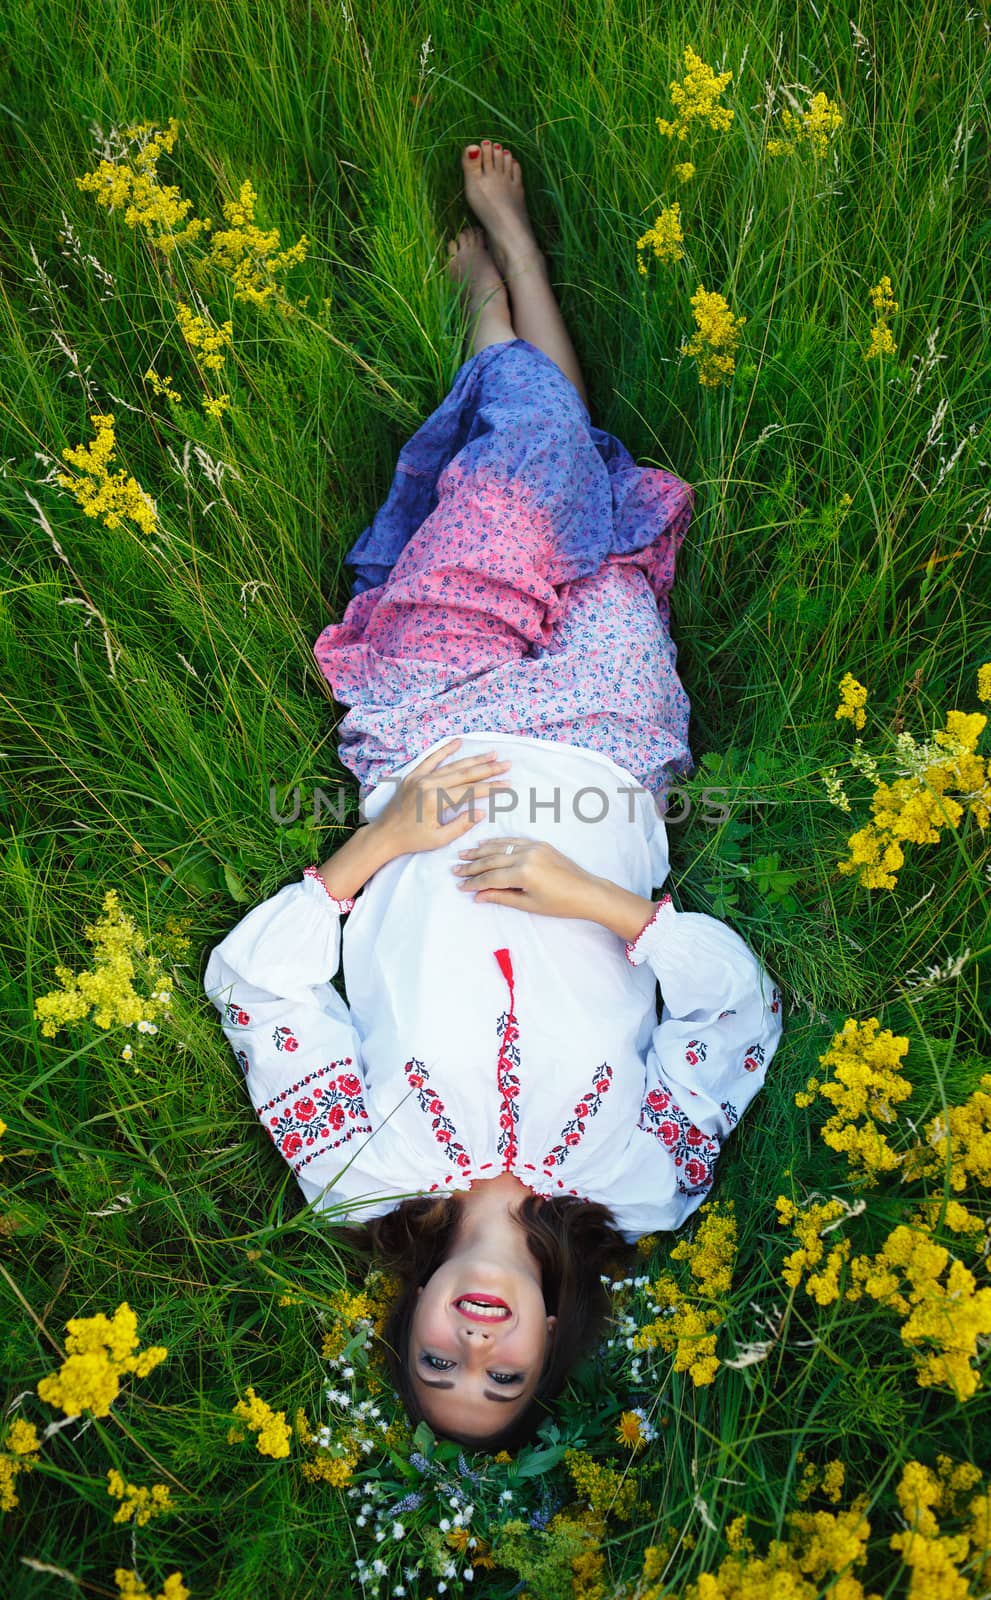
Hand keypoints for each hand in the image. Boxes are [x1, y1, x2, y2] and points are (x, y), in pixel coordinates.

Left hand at [373, 738, 512, 856]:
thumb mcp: (439, 839)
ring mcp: (419, 777)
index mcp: (435, 801)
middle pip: (464, 774)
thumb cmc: (412, 840)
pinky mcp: (413, 775)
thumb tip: (482, 811)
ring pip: (452, 766)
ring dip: (473, 760)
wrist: (384, 834)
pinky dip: (444, 750)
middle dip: (488, 769)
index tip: (507, 784)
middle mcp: (428, 784)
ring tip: (492, 755)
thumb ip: (461, 825)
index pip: (470, 791)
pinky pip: (431, 759)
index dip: (491, 788)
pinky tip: (458, 742)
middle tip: (506, 764)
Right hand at [451, 835, 598, 919]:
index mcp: (524, 873)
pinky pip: (513, 841)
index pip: (491, 877)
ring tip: (463, 854)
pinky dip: (497, 843)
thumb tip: (478, 896)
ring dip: (480, 851)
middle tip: (455, 870)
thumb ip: (501, 897)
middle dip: (472, 866)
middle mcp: (526, 855)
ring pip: (500, 847)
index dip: (473, 883)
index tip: (460, 886)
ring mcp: (533, 847)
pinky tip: (485, 844)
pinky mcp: (539, 844)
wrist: (587, 891)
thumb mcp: (529, 904)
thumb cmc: (560, 904)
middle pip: (491, 860)